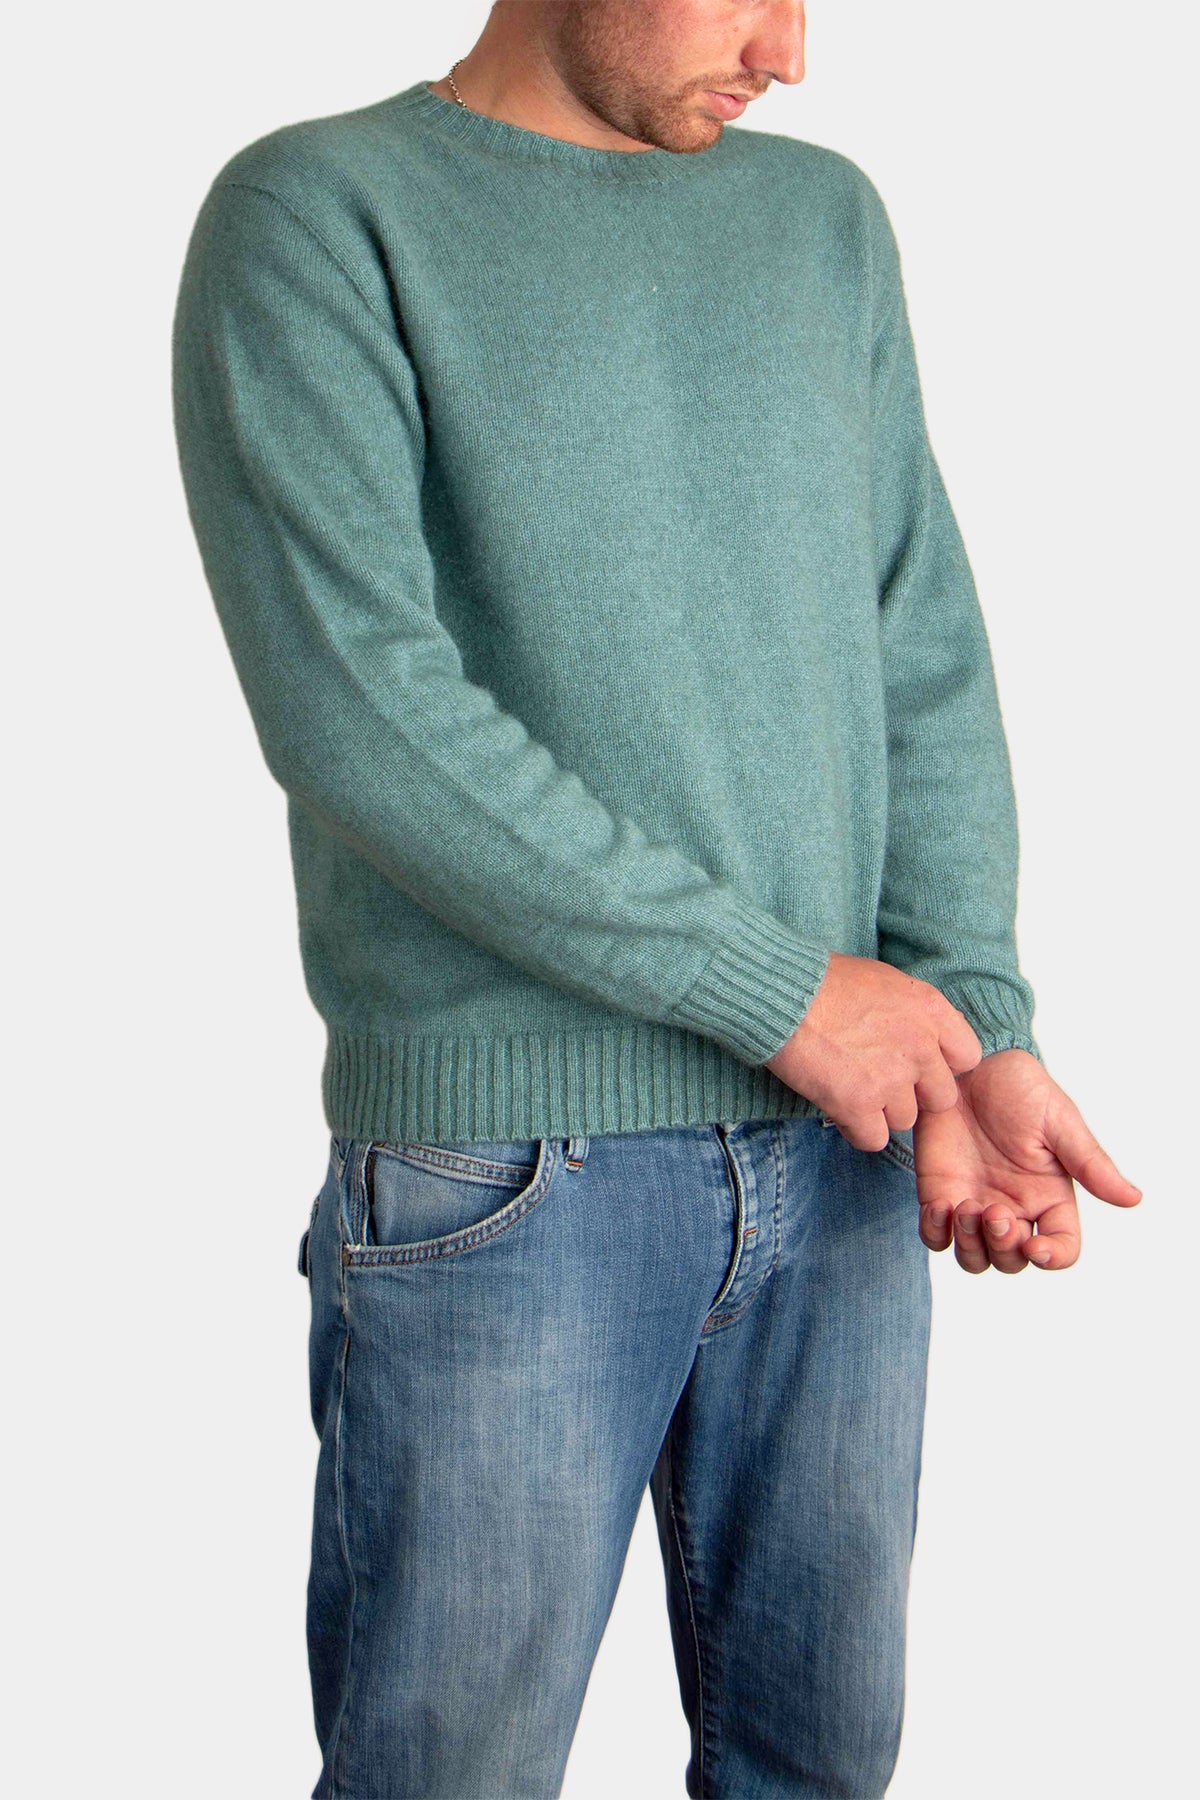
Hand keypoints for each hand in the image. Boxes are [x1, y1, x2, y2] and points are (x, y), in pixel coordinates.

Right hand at [765, 951, 982, 1149]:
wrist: (782, 994)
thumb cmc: (824, 981)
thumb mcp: (886, 980)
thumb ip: (914, 1013)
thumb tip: (923, 1034)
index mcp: (930, 1010)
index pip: (967, 1057)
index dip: (942, 1065)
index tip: (918, 1064)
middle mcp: (920, 1046)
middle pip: (940, 1097)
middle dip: (913, 1094)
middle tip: (881, 1081)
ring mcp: (891, 1078)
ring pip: (905, 1120)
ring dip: (880, 1111)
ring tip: (851, 1088)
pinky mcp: (859, 1104)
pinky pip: (874, 1139)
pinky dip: (856, 1130)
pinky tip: (839, 1109)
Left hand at [913, 1048, 1141, 1271]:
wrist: (969, 1067)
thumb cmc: (1021, 1089)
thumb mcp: (1059, 1122)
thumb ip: (1090, 1163)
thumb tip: (1133, 1198)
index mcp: (1050, 1196)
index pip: (1062, 1248)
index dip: (1053, 1258)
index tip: (1034, 1247)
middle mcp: (1015, 1208)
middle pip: (1013, 1261)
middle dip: (1003, 1247)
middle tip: (993, 1211)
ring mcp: (976, 1205)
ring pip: (975, 1258)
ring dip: (971, 1246)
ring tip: (963, 1207)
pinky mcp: (941, 1194)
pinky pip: (937, 1236)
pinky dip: (936, 1233)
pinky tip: (939, 1205)